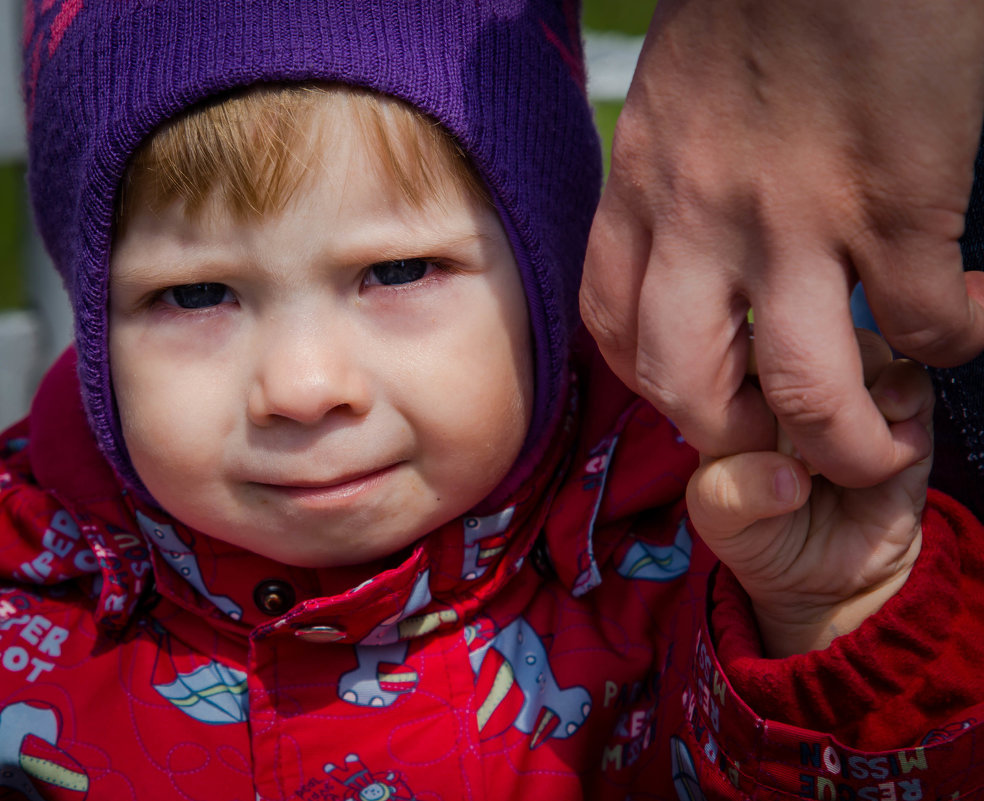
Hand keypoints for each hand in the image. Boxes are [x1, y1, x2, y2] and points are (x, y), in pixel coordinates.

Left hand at [580, 0, 983, 486]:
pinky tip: (961, 322)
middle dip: (731, 437)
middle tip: (775, 437)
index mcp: (642, 189)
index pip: (613, 329)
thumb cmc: (752, 4)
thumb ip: (668, 187)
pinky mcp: (896, 203)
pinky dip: (950, 343)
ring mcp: (798, 218)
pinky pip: (922, 321)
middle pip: (685, 384)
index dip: (654, 384)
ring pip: (804, 388)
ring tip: (877, 445)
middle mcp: (703, 217)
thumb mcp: (669, 102)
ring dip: (844, 439)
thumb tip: (693, 255)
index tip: (698, 390)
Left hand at [686, 332, 933, 656]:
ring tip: (843, 432)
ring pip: (862, 345)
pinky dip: (902, 402)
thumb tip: (787, 475)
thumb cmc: (756, 533)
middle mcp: (798, 377)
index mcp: (741, 386)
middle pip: (805, 324)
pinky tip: (883, 440)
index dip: (751, 367)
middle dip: (805, 366)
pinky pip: (912, 382)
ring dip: (856, 382)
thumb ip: (728, 493)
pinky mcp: (904, 418)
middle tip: (798, 418)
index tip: (753, 417)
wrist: (819, 582)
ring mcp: (854, 392)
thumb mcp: (718, 519)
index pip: (740, 338)